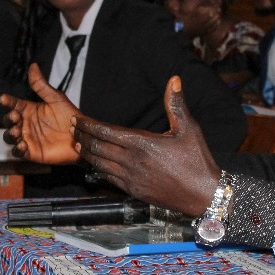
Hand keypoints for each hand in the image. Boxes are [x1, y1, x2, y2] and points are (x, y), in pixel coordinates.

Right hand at [0, 63, 80, 163]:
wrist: (82, 136)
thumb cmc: (70, 117)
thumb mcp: (56, 98)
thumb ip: (41, 85)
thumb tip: (33, 66)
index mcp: (30, 110)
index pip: (14, 104)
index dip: (7, 101)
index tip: (3, 98)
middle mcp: (26, 124)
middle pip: (8, 121)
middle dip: (8, 118)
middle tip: (14, 116)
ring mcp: (28, 138)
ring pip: (10, 136)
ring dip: (9, 133)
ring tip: (16, 130)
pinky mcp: (32, 152)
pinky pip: (19, 152)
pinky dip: (17, 149)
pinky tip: (22, 145)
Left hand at [71, 76, 220, 216]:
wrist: (203, 195)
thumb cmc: (197, 160)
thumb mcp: (188, 129)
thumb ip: (176, 104)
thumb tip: (174, 79)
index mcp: (142, 143)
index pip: (105, 132)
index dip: (88, 124)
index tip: (77, 119)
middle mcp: (132, 161)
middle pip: (97, 147)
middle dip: (82, 136)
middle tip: (72, 128)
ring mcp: (131, 178)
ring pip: (99, 164)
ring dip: (86, 152)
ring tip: (78, 143)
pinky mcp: (133, 191)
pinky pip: (108, 178)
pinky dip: (97, 168)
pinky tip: (95, 164)